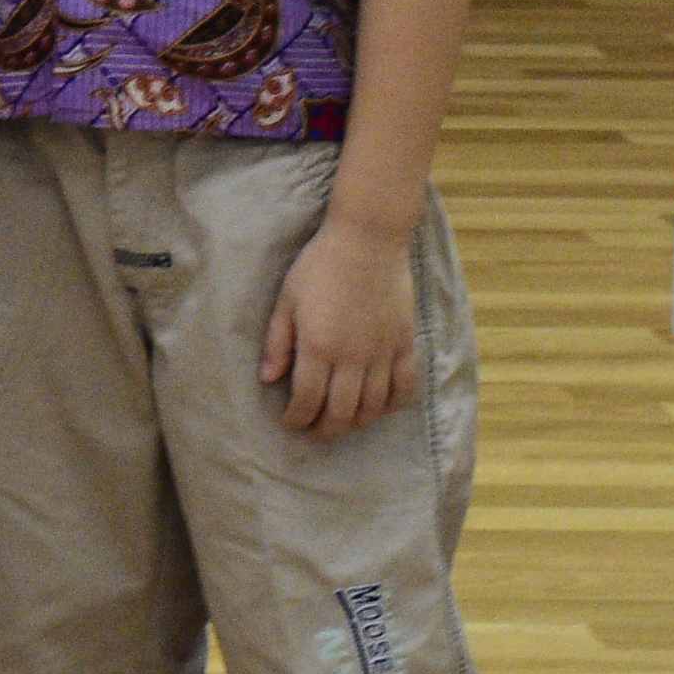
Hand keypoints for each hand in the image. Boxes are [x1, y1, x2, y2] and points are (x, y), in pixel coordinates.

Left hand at [261, 214, 420, 438]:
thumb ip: (277, 342)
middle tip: (314, 432)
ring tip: (342, 423)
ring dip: (356, 422)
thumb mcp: (287, 299)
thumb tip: (268, 379)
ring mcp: (383, 352)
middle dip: (325, 430)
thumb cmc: (320, 265)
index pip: (307, 399)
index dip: (297, 418)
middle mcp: (352, 357)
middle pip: (341, 412)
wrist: (368, 240)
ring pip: (373, 406)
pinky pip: (404, 387)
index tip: (289, 422)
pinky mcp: (405, 344)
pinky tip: (380, 408)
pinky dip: (393, 405)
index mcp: (318, 345)